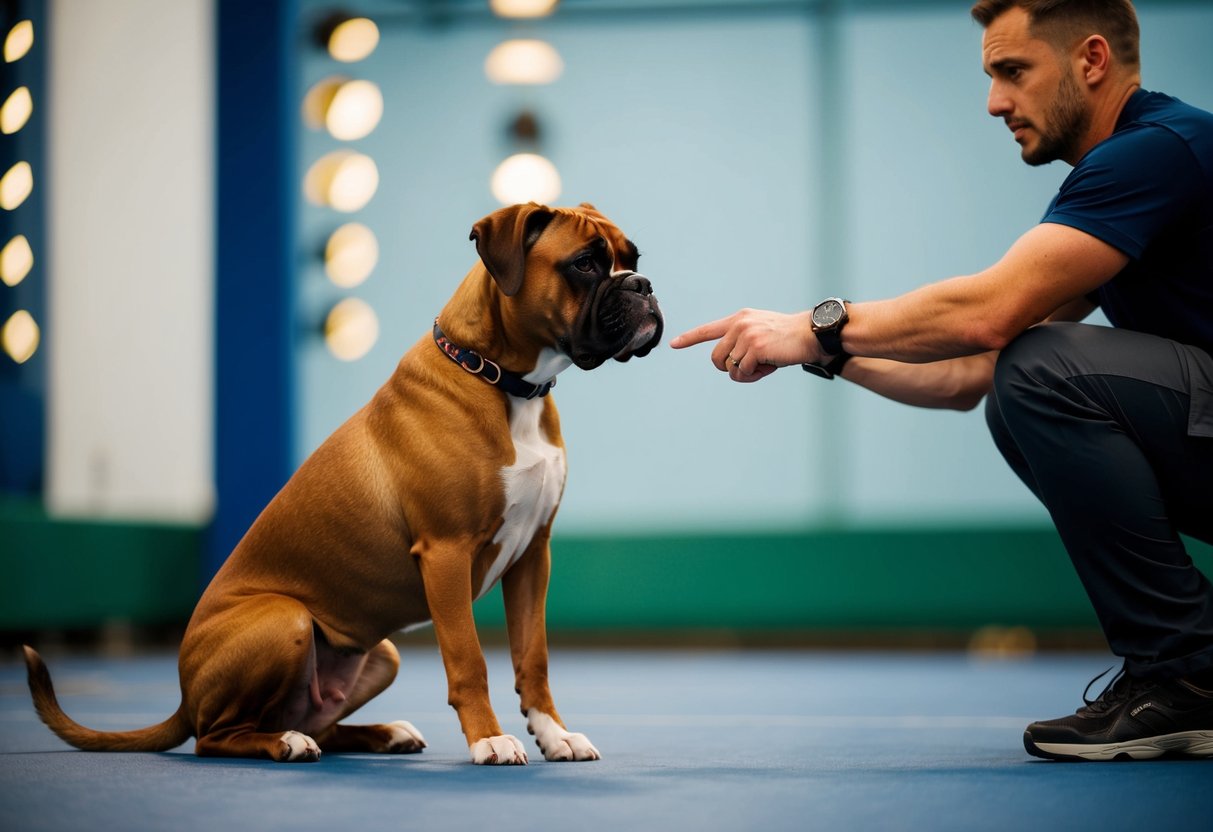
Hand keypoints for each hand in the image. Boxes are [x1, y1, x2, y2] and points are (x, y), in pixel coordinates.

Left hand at [670, 308, 818, 381]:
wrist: (811, 334)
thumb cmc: (788, 338)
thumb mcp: (761, 333)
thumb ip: (742, 343)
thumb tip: (730, 367)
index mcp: (739, 318)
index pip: (708, 329)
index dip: (689, 338)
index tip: (673, 344)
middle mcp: (739, 324)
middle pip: (716, 358)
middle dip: (729, 369)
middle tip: (751, 368)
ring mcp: (746, 334)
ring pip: (729, 368)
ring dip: (745, 374)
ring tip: (764, 365)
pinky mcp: (754, 347)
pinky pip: (743, 372)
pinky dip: (754, 375)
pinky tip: (769, 366)